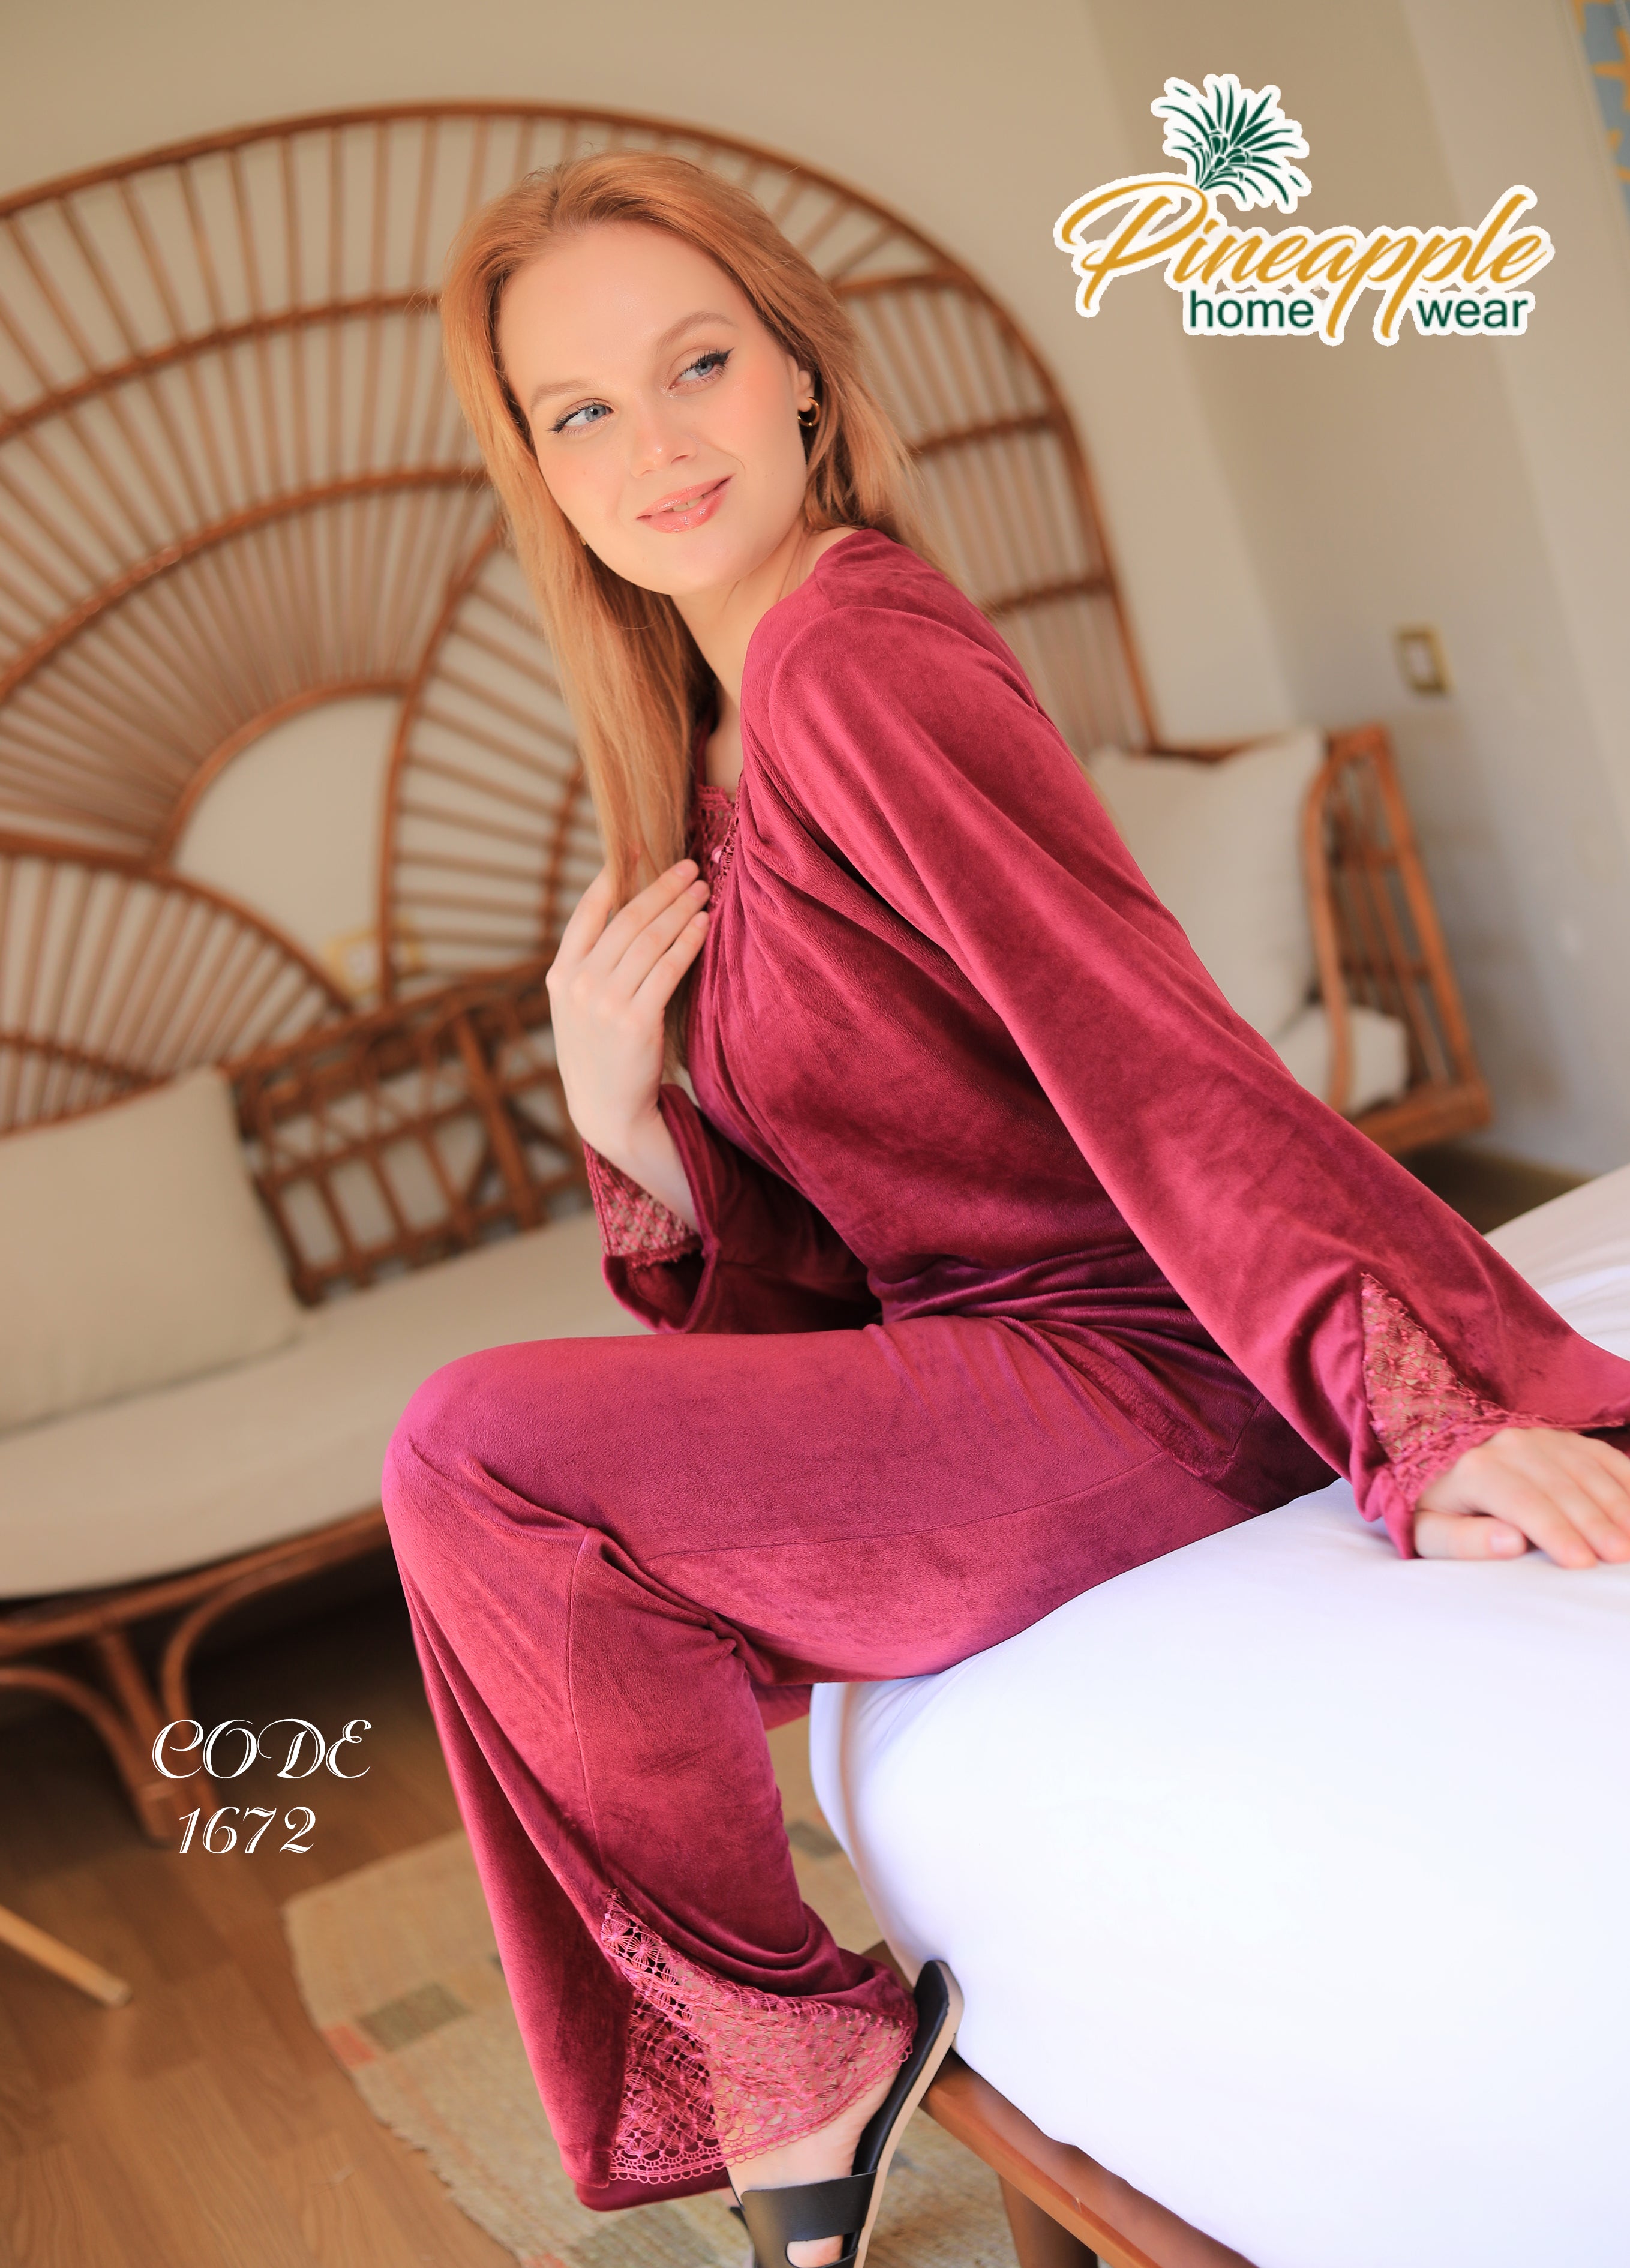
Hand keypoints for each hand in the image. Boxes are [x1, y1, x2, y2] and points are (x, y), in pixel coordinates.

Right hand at [546, 857, 709, 1163]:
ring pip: (650, 940)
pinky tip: (704, 925)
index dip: (614, 877)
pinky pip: (669, 969)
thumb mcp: (577, 1008)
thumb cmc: (600, 1054)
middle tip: (689, 867)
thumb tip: (628, 913)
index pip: (587, 912)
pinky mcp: (635, 1022)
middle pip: (627, 921)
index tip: (638, 849)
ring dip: (680, 909)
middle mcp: (578, 984)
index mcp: (560, 975)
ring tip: (702, 890)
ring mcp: (604, 1003)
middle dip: (661, 889)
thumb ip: (592, 964)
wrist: (606, 1111)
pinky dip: (688, 941)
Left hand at [1414, 1427, 1629, 1567]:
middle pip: (1561, 1487)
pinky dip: (1627, 1483)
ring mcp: (1542, 1437)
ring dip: (1617, 1506)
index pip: (1522, 1501)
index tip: (1581, 1563)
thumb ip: (1462, 1540)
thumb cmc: (1441, 1509)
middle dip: (1595, 1524)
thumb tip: (1509, 1543)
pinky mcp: (1566, 1439)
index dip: (1554, 1532)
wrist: (1445, 1462)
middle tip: (1620, 1558)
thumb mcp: (1431, 1531)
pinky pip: (1605, 1457)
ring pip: (1588, 1471)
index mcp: (1475, 1468)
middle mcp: (1510, 1444)